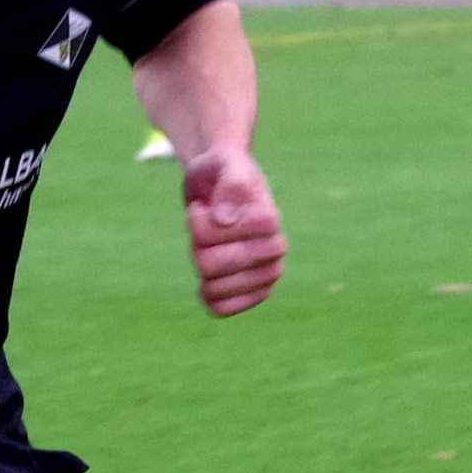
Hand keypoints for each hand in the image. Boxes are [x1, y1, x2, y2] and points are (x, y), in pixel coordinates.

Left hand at [180, 147, 286, 318]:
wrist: (223, 184)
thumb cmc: (222, 172)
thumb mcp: (224, 163)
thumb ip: (229, 184)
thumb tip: (225, 219)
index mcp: (268, 219)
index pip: (210, 235)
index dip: (196, 221)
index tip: (205, 206)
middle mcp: (275, 249)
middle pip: (208, 265)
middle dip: (197, 245)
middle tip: (205, 228)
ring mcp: (269, 274)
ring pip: (213, 288)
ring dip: (201, 268)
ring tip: (211, 248)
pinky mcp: (258, 294)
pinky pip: (222, 309)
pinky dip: (209, 296)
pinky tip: (209, 280)